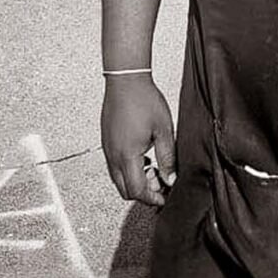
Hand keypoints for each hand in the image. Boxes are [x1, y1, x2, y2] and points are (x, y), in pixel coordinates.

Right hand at [101, 74, 177, 206]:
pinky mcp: (106, 142)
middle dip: (143, 193)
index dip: (152, 198)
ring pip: (118, 179)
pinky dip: (128, 170)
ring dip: (135, 181)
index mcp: (127, 156)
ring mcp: (108, 149)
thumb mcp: (164, 130)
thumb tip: (170, 179)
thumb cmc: (144, 100)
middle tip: (160, 183)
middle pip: (125, 190)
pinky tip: (143, 156)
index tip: (164, 196)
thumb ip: (167, 158)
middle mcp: (113, 156)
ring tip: (153, 168)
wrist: (125, 79)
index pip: (136, 191)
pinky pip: (115, 166)